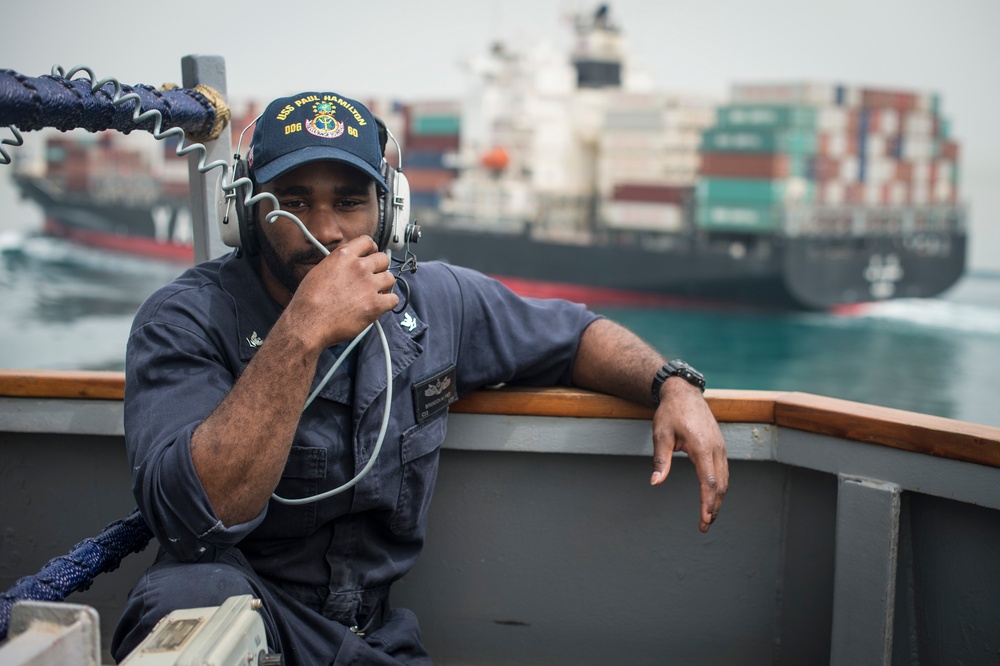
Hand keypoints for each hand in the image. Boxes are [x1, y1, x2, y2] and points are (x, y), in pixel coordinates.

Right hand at [285, 236, 398, 350]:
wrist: (309, 322)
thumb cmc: (308, 301)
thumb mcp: (319, 270)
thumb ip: (338, 264)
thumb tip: (347, 266)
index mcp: (343, 256)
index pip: (367, 241)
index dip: (371, 250)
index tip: (370, 257)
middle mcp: (359, 267)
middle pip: (383, 259)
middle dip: (380, 268)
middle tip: (374, 278)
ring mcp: (369, 285)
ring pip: (390, 278)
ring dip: (385, 286)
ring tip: (376, 293)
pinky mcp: (375, 304)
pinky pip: (394, 299)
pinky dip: (388, 303)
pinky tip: (380, 306)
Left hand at [650, 378, 727, 532]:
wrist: (684, 393)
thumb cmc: (670, 413)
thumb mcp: (661, 435)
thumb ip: (661, 460)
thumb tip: (655, 482)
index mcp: (701, 447)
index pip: (709, 481)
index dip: (708, 502)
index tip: (704, 519)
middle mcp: (716, 449)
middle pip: (721, 485)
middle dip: (714, 507)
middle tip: (704, 525)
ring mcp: (720, 447)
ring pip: (725, 479)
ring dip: (718, 499)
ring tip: (709, 516)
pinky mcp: (720, 447)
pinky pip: (723, 471)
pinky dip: (720, 487)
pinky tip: (712, 497)